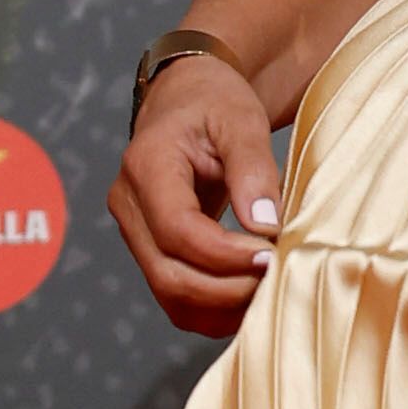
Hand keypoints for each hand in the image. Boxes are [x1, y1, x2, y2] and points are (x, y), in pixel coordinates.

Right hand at [110, 55, 283, 333]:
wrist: (187, 99)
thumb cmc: (214, 102)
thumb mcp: (241, 119)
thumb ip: (253, 169)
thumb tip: (265, 226)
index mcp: (146, 166)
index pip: (178, 230)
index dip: (225, 255)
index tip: (271, 255)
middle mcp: (130, 205)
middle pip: (169, 275)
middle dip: (227, 289)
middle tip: (277, 278)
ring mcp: (135, 232)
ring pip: (170, 295)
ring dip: (221, 307)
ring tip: (269, 291)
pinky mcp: (151, 250)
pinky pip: (176, 297)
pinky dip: (213, 309)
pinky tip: (251, 295)